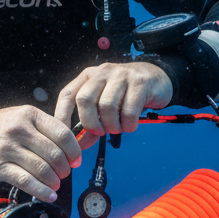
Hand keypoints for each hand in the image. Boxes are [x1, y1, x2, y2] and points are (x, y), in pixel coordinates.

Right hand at [0, 106, 81, 202]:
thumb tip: (71, 148)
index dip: (74, 151)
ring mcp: (8, 148)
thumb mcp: (22, 117)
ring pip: (42, 169)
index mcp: (30, 115)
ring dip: (54, 181)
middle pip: (54, 154)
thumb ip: (45, 128)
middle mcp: (20, 130)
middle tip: (64, 174)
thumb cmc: (0, 127)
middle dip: (64, 169)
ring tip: (55, 184)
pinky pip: (26, 181)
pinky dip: (41, 191)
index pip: (62, 134)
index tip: (76, 160)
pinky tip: (48, 195)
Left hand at [54, 61, 172, 147]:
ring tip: (118, 128)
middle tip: (100, 132)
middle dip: (90, 123)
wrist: (157, 78)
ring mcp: (121, 75)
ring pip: (107, 106)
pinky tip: (130, 125)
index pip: (67, 94)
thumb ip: (91, 123)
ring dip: (112, 125)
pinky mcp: (140, 83)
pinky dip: (128, 125)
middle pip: (85, 100)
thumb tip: (78, 145)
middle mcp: (102, 72)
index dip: (61, 116)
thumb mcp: (105, 104)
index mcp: (88, 76)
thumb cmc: (126, 94)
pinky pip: (129, 111)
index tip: (63, 136)